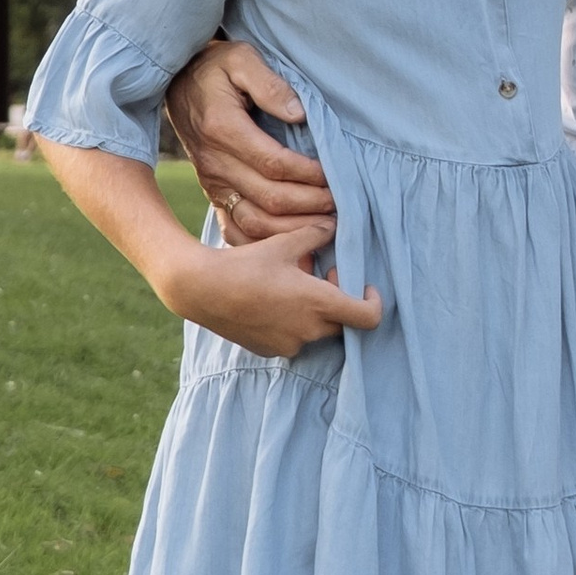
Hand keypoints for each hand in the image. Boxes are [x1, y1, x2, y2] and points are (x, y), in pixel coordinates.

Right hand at [160, 223, 381, 361]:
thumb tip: (335, 223)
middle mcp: (309, 331)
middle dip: (338, 299)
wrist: (201, 290)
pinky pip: (293, 337)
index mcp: (320, 305)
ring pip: (316, 330)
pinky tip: (272, 301)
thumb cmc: (246, 264)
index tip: (364, 286)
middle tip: (321, 274)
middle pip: (342, 322)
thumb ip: (317, 234)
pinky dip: (292, 322)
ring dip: (314, 311)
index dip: (374, 303)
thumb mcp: (284, 243)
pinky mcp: (269, 350)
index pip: (369, 317)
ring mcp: (289, 344)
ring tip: (292, 284)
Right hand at [164, 37, 335, 244]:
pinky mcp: (214, 194)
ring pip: (254, 222)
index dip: (309, 174)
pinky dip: (264, 243)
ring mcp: (212, 183)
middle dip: (310, 205)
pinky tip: (293, 245)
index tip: (334, 175)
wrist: (179, 83)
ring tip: (325, 226)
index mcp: (223, 129)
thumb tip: (298, 113)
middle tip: (341, 204)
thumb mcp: (242, 59)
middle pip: (269, 198)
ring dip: (293, 230)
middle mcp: (215, 162)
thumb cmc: (217, 69)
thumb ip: (270, 84)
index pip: (274, 163)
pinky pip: (235, 229)